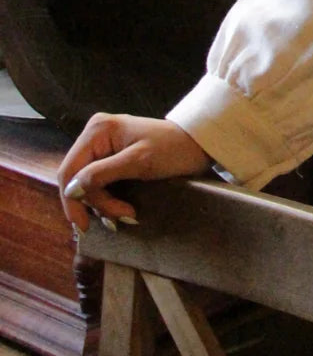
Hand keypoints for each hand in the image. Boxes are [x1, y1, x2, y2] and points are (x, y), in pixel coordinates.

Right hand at [57, 113, 210, 230]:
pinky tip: (122, 210)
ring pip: (89, 184)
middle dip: (95, 203)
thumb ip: (103, 174)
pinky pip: (100, 183)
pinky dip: (109, 199)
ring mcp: (104, 146)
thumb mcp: (139, 162)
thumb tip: (72, 189)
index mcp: (98, 130)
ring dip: (104, 204)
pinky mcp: (113, 157)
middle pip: (78, 179)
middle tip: (120, 219)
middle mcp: (95, 135)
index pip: (70, 170)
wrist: (199, 144)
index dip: (72, 199)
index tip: (84, 225)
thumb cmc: (174, 149)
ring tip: (127, 215)